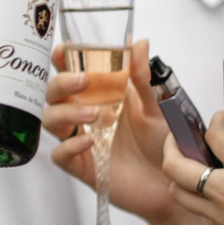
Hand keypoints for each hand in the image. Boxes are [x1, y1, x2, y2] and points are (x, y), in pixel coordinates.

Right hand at [45, 42, 180, 224]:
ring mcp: (81, 140)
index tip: (64, 51)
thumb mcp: (156, 106)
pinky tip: (89, 142)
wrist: (172, 181)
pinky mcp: (83, 166)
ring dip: (66, 112)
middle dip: (61, 83)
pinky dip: (69, 146)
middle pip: (54, 93)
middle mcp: (86, 114)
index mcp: (101, 95)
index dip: (62, 59)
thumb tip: (137, 42)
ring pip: (51, 120)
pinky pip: (60, 154)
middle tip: (84, 81)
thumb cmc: (164, 143)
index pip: (71, 71)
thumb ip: (142, 76)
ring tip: (94, 115)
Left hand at [160, 116, 223, 224]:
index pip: (214, 133)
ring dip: (179, 179)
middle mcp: (223, 192)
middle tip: (176, 139)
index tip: (222, 119)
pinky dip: (204, 207)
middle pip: (174, 164)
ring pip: (178, 194)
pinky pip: (203, 219)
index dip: (215, 120)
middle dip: (170, 145)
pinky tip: (220, 205)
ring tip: (188, 171)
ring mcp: (218, 220)